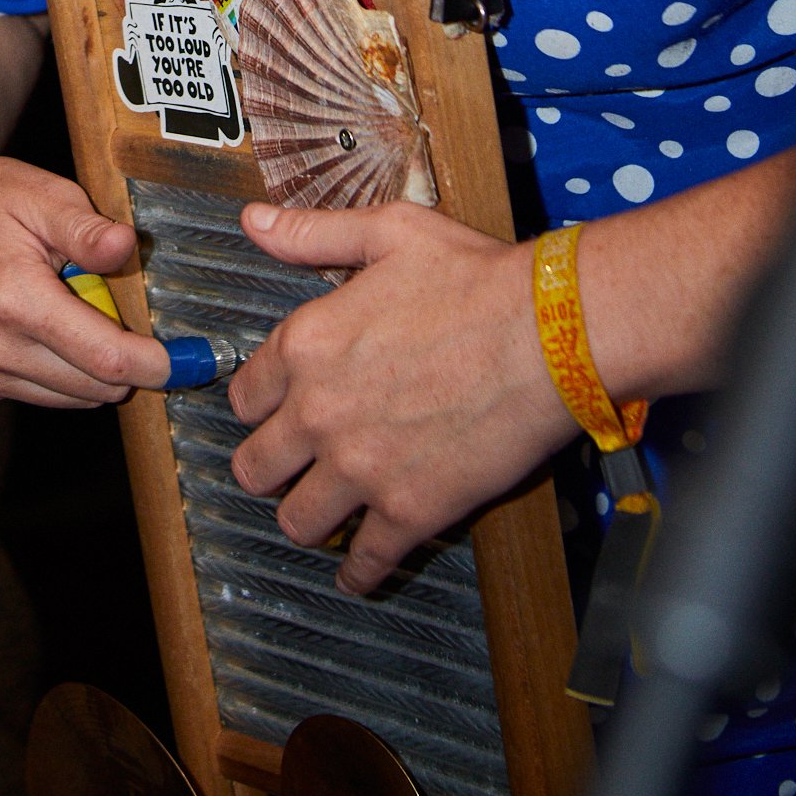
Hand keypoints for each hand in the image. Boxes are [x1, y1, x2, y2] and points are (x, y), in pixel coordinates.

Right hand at [0, 124, 171, 407]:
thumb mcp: (41, 195)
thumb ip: (88, 231)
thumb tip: (131, 248)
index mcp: (13, 300)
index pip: (105, 360)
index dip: (154, 364)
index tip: (183, 360)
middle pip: (93, 388)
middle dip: (124, 360)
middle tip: (125, 314)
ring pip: (69, 398)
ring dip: (90, 367)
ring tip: (76, 309)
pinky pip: (38, 393)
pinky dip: (58, 370)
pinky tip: (47, 324)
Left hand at [227, 202, 572, 592]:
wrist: (551, 335)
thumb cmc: (477, 279)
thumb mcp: (388, 234)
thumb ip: (312, 234)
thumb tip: (254, 223)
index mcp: (306, 345)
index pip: (244, 398)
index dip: (259, 405)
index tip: (274, 411)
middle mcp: (319, 412)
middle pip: (255, 468)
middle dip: (269, 467)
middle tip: (290, 467)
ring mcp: (361, 468)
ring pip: (296, 521)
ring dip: (305, 518)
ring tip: (320, 512)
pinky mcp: (410, 510)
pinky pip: (364, 561)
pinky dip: (357, 572)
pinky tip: (357, 570)